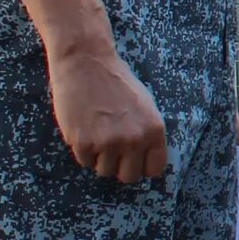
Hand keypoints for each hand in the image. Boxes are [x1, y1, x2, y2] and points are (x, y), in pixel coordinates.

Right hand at [47, 45, 170, 182]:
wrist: (86, 63)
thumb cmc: (116, 82)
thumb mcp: (145, 105)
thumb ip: (147, 133)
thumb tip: (146, 160)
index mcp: (154, 130)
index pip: (155, 169)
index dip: (142, 166)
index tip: (134, 160)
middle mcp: (134, 139)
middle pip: (129, 177)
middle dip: (121, 167)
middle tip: (112, 151)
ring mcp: (108, 143)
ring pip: (105, 171)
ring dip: (100, 158)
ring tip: (97, 133)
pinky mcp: (83, 143)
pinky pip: (85, 162)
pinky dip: (83, 150)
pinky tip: (84, 128)